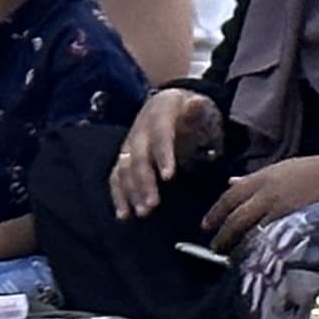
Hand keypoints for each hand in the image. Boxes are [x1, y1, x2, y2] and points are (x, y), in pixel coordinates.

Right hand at [111, 90, 223, 218]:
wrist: (172, 104)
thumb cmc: (193, 112)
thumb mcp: (202, 108)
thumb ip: (197, 111)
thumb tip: (195, 104)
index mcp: (160, 112)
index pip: (161, 134)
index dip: (163, 155)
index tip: (168, 177)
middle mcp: (140, 128)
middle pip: (138, 155)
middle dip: (144, 181)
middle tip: (152, 205)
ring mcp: (130, 143)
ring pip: (125, 168)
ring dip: (131, 192)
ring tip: (142, 212)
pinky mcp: (125, 157)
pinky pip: (117, 177)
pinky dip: (119, 195)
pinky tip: (124, 214)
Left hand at [204, 149, 318, 248]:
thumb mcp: (285, 168)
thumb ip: (257, 179)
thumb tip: (231, 183)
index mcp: (265, 176)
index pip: (231, 196)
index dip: (216, 212)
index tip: (206, 226)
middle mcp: (269, 192)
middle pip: (237, 217)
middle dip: (223, 235)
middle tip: (215, 248)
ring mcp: (283, 210)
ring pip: (251, 231)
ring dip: (239, 246)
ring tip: (233, 258)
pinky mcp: (297, 225)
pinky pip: (272, 240)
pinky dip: (261, 249)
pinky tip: (259, 257)